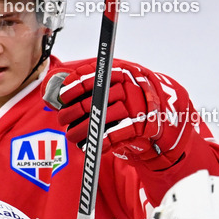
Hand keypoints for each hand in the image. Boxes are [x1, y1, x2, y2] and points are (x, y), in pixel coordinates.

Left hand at [45, 59, 196, 169]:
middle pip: (91, 101)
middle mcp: (128, 87)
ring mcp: (134, 107)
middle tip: (63, 120)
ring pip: (98, 120)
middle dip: (71, 113)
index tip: (63, 97)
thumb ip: (91, 82)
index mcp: (120, 72)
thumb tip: (58, 87)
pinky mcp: (139, 126)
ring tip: (73, 136)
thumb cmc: (130, 99)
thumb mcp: (115, 83)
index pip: (90, 77)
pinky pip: (112, 136)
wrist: (161, 115)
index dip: (72, 88)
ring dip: (81, 132)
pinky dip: (98, 143)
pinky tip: (89, 146)